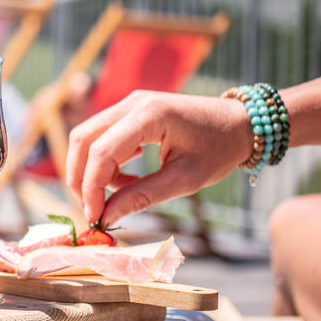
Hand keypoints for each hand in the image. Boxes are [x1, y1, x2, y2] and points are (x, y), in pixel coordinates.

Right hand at [64, 90, 251, 226]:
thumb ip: (143, 196)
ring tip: (116, 195)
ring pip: (86, 136)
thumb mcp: (185, 179)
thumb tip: (106, 216)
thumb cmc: (219, 150)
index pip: (101, 151)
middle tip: (93, 209)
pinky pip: (101, 135)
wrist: (240, 123)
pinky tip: (128, 179)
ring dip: (90, 170)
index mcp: (149, 115)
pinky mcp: (129, 111)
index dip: (91, 186)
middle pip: (82, 138)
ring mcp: (128, 103)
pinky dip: (103, 162)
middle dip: (80, 177)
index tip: (95, 216)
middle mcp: (132, 103)